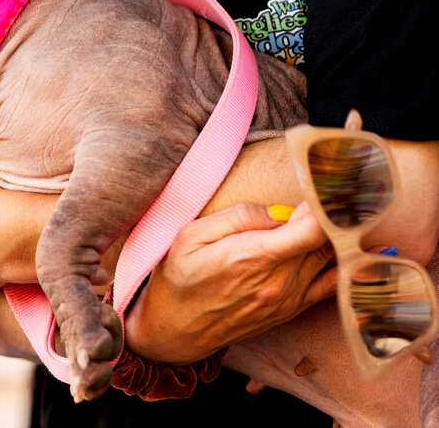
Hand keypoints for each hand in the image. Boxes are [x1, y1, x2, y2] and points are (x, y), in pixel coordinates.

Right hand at [123, 201, 338, 363]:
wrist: (177, 330)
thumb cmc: (180, 278)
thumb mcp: (192, 235)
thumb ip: (240, 216)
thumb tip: (281, 211)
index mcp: (253, 256)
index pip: (314, 229)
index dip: (325, 204)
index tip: (320, 188)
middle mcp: (279, 280)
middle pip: (327, 238)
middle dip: (327, 213)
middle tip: (317, 196)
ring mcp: (290, 298)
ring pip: (332, 256)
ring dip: (332, 234)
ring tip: (317, 217)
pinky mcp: (294, 309)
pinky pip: (333, 283)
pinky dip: (340, 263)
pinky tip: (334, 246)